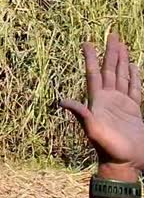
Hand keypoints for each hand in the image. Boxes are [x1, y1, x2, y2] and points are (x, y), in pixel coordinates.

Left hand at [61, 33, 143, 172]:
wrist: (124, 164)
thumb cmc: (107, 149)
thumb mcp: (92, 130)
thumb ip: (80, 114)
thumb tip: (61, 101)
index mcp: (98, 101)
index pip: (94, 74)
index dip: (91, 58)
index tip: (87, 42)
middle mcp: (109, 99)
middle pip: (109, 70)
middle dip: (111, 52)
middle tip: (112, 33)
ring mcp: (121, 104)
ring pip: (122, 76)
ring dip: (122, 60)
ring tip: (122, 44)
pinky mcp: (134, 111)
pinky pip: (135, 89)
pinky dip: (134, 76)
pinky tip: (134, 66)